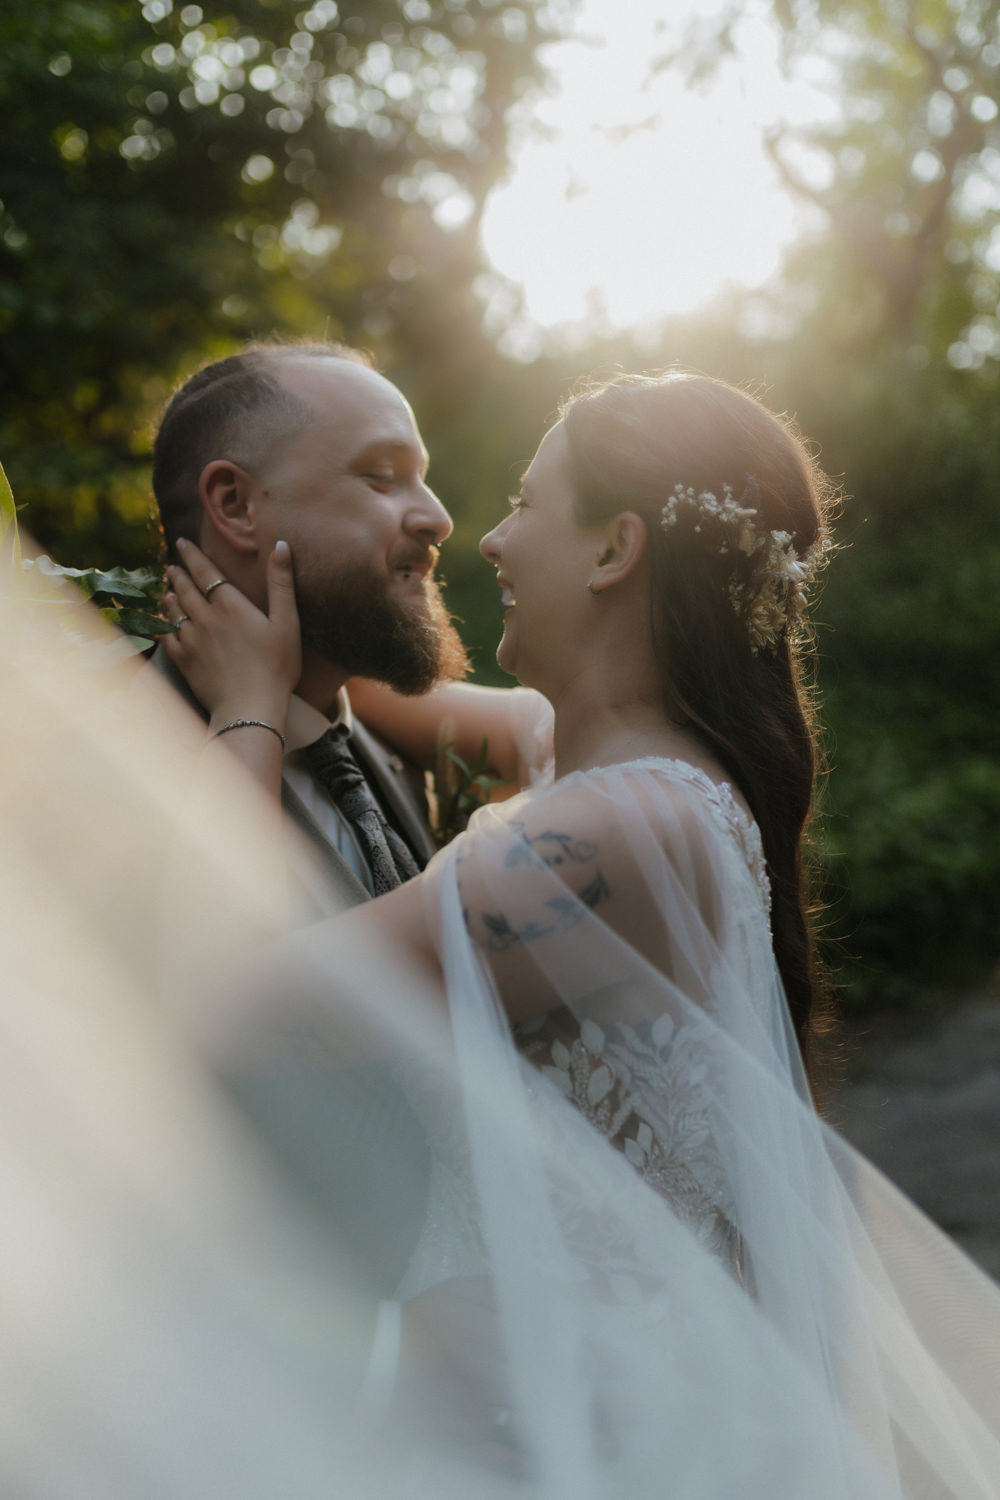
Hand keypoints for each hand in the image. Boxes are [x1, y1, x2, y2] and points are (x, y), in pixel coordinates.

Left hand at [158, 538, 300, 727]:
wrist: (251, 707)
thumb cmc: (276, 667)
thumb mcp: (287, 623)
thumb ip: (281, 583)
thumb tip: (281, 545)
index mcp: (231, 606)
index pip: (206, 572)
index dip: (193, 556)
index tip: (182, 543)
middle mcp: (206, 618)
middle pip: (186, 589)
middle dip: (178, 574)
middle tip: (172, 565)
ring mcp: (192, 640)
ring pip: (174, 612)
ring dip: (170, 598)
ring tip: (167, 591)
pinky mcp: (185, 661)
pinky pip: (167, 638)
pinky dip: (162, 627)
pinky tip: (160, 624)